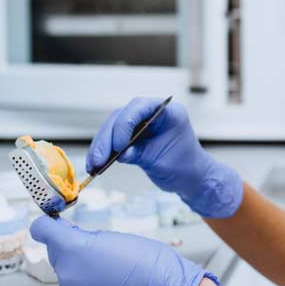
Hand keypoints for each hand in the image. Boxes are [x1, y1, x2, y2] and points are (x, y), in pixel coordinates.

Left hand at [30, 216, 217, 285]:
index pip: (41, 229)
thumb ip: (84, 236)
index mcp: (75, 248)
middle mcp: (67, 273)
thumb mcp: (114, 236)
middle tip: (99, 250)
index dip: (47, 225)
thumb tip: (67, 236)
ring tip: (111, 271)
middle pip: (57, 253)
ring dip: (81, 269)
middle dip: (71, 249)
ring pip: (68, 273)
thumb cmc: (148, 261)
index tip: (52, 225)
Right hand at [87, 98, 242, 218]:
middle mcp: (154, 113)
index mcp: (169, 112)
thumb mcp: (162, 163)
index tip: (119, 145)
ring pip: (113, 127)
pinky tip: (95, 165)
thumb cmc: (184, 168)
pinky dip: (104, 151)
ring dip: (101, 146)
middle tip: (98, 160)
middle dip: (108, 138)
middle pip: (122, 116)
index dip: (126, 123)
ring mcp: (142, 123)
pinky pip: (114, 138)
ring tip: (93, 165)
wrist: (191, 178)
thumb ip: (141, 155)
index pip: (141, 107)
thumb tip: (119, 154)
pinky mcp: (133, 134)